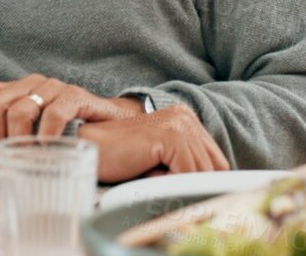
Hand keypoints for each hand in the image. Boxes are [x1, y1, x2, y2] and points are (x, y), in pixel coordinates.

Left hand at [0, 74, 143, 157]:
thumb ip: (16, 135)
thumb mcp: (38, 133)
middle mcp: (34, 84)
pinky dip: (46, 135)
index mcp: (20, 90)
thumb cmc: (73, 135)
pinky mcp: (77, 96)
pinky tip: (46, 149)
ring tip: (20, 158)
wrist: (119, 130)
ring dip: (15, 139)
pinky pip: (54, 114)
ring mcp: (55, 88)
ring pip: (20, 108)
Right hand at [79, 105, 229, 182]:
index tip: (183, 190)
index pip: (216, 161)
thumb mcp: (161, 162)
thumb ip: (186, 167)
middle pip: (214, 167)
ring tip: (150, 176)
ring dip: (177, 184)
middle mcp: (185, 116)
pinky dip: (169, 183)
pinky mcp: (169, 136)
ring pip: (201, 173)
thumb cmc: (119, 160)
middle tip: (162, 184)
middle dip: (193, 184)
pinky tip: (147, 173)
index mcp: (185, 118)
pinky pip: (187, 173)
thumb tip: (211, 190)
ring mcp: (179, 124)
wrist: (89, 151)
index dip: (202, 181)